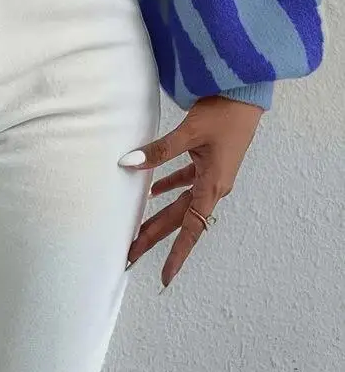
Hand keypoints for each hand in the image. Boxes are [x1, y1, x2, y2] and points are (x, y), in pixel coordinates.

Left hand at [120, 95, 263, 287]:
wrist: (243, 93)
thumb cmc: (223, 114)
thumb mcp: (189, 133)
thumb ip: (159, 151)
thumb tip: (128, 163)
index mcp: (213, 186)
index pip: (192, 229)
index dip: (177, 254)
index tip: (165, 277)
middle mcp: (213, 186)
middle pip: (180, 220)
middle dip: (155, 237)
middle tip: (130, 254)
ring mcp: (211, 175)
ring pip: (180, 203)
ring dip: (158, 215)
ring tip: (135, 230)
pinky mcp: (207, 161)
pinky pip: (185, 181)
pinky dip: (167, 186)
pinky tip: (150, 191)